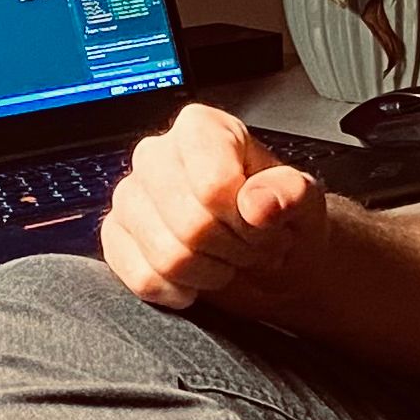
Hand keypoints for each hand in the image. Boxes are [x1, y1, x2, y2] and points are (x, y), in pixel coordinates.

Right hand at [100, 102, 328, 312]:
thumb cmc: (279, 217)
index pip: (214, 185)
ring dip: (209, 273)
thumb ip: (289, 193)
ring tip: (227, 258)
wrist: (267, 254)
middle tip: (249, 246)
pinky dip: (178, 290)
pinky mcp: (115, 236)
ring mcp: (129, 196)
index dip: (245, 220)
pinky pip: (141, 278)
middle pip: (190, 225)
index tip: (262, 222)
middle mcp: (157, 155)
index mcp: (201, 129)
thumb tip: (256, 203)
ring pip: (167, 257)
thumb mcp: (303, 200)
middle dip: (231, 250)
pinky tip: (195, 277)